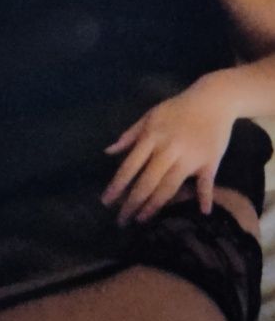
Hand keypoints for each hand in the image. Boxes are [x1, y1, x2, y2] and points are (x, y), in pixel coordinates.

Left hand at [101, 74, 236, 224]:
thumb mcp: (150, 116)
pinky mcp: (210, 161)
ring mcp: (190, 156)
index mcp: (152, 136)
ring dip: (155, 205)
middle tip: (121, 221)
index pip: (130, 166)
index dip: (117, 185)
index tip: (106, 202)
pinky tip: (203, 211)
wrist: (214, 99)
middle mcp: (168, 149)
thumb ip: (130, 135)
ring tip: (142, 219)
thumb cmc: (178, 109)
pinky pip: (206, 182)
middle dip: (132, 203)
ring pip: (169, 186)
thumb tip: (108, 151)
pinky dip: (205, 196)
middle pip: (147, 181)